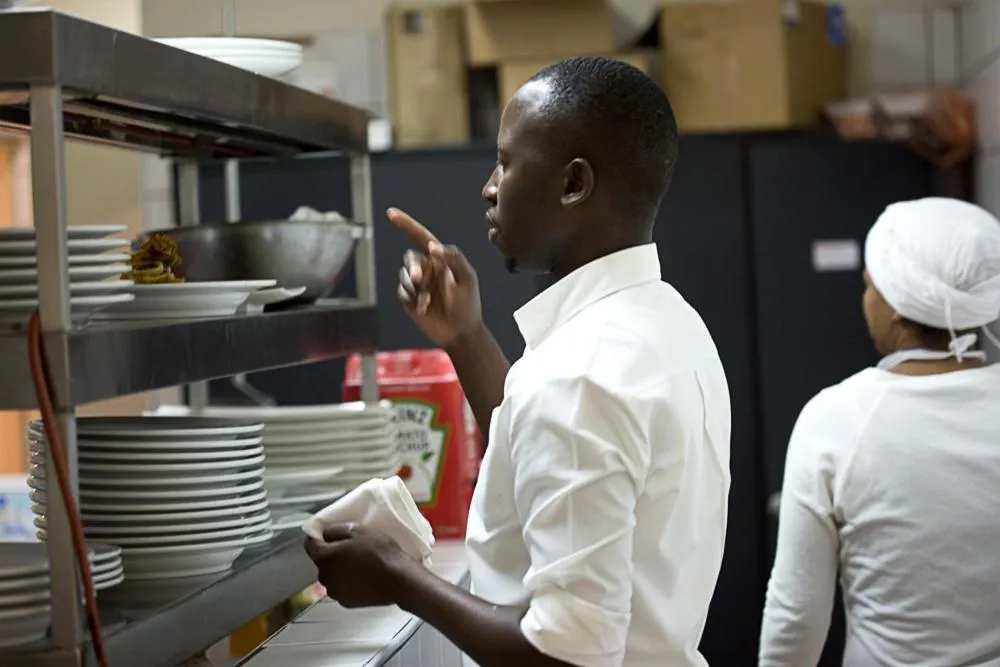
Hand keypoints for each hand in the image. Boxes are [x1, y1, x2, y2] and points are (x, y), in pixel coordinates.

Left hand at [304, 524, 414, 607]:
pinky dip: (348, 583)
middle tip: (352, 548)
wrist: (398, 579)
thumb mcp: (357, 530)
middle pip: (322, 561)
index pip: (309, 544)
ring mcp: (335, 592)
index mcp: (324, 558)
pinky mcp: (346, 602)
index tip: (329, 534)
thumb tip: (323, 533)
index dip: (318, 537)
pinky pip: (342, 588)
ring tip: (360, 563)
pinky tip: (364, 577)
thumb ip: (335, 530)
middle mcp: (324, 577)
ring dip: (340, 569)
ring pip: (332, 576)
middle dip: (332, 554)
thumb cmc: (379, 552)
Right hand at [387, 208, 482, 347]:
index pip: (422, 238)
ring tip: (428, 301)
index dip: (407, 225)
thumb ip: (454, 258)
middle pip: (411, 258)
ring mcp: (417, 284)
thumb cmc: (467, 305)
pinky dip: (411, 298)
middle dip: (414, 267)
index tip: (390, 213)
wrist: (460, 332)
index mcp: (441, 259)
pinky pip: (402, 291)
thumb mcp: (467, 278)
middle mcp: (427, 268)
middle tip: (419, 280)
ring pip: (405, 275)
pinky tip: (423, 308)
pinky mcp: (409, 299)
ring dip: (416, 287)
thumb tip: (433, 246)